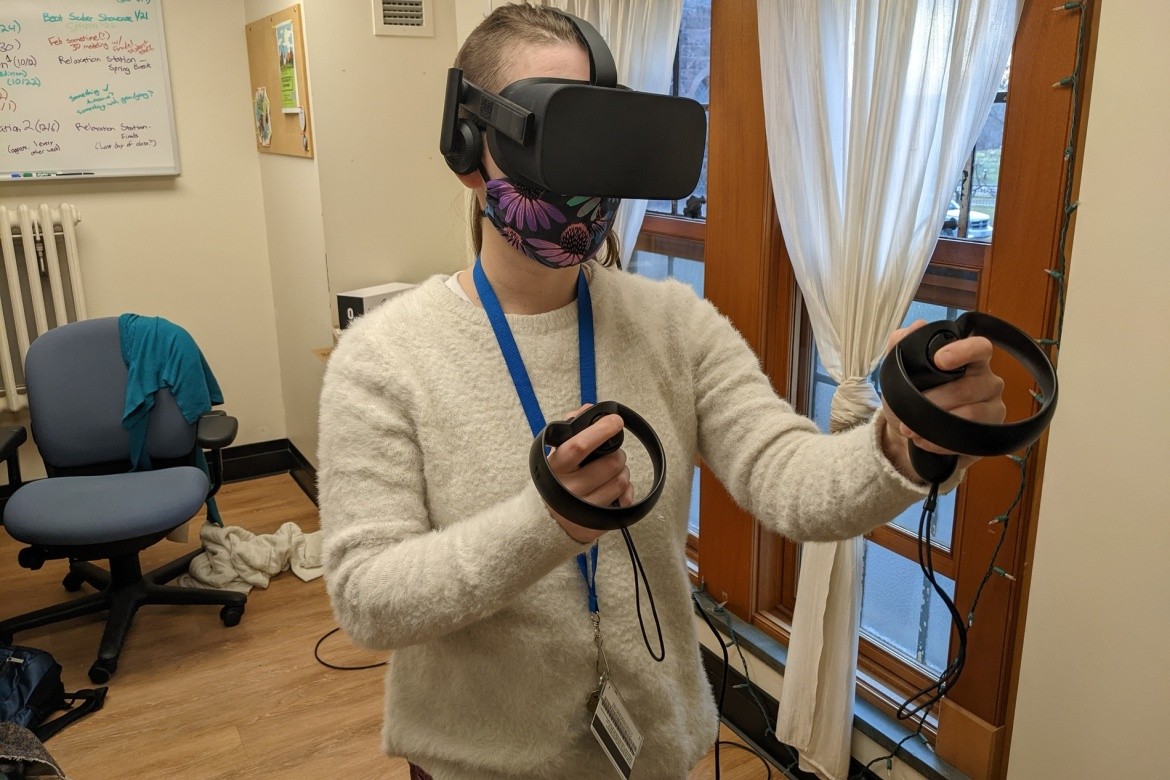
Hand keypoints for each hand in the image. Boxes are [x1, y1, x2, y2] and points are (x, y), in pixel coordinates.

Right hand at [544, 404, 633, 543]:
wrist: (541, 522)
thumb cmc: (552, 483)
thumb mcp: (555, 456)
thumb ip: (572, 430)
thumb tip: (589, 409)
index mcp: (555, 469)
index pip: (579, 445)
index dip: (601, 430)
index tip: (615, 421)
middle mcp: (567, 491)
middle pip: (609, 464)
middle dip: (618, 455)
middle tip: (613, 455)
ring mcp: (582, 510)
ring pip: (620, 481)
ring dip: (622, 472)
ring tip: (612, 472)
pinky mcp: (594, 525)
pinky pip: (624, 501)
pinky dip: (625, 492)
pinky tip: (614, 489)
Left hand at [880, 320, 1006, 479]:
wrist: (907, 431)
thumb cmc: (910, 395)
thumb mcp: (898, 371)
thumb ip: (902, 346)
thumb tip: (915, 326)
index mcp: (970, 359)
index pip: (980, 347)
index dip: (964, 351)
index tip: (939, 360)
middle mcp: (987, 381)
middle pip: (970, 387)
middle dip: (934, 401)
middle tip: (910, 412)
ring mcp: (992, 407)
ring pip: (972, 414)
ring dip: (936, 423)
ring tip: (911, 428)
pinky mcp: (989, 434)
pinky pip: (970, 437)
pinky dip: (941, 441)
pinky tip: (923, 440)